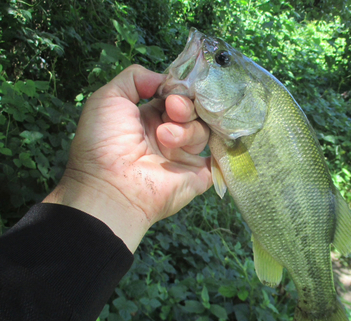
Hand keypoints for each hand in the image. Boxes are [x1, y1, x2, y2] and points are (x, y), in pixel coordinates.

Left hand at [43, 65, 211, 251]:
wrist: (111, 187)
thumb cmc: (104, 143)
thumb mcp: (107, 99)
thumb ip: (134, 79)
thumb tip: (163, 79)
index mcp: (149, 118)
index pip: (175, 96)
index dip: (178, 89)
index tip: (172, 89)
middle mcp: (169, 135)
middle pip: (193, 111)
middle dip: (185, 106)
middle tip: (173, 110)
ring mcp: (184, 156)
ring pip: (203, 130)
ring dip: (187, 129)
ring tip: (166, 138)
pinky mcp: (198, 175)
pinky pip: (220, 159)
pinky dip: (223, 148)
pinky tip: (217, 138)